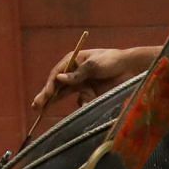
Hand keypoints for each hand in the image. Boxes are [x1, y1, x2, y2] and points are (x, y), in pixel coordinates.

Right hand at [29, 44, 157, 127]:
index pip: (57, 74)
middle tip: (36, 106)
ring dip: (55, 100)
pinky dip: (83, 102)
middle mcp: (74, 72)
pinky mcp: (90, 91)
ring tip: (40, 109)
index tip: (47, 95)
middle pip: (57, 85)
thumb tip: (59, 79)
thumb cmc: (112, 61)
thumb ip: (77, 74)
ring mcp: (81, 82)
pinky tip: (89, 100)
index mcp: (73, 60)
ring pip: (65, 93)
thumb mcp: (94, 65)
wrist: (132, 68)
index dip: (50, 85)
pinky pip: (81, 100)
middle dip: (46, 95)